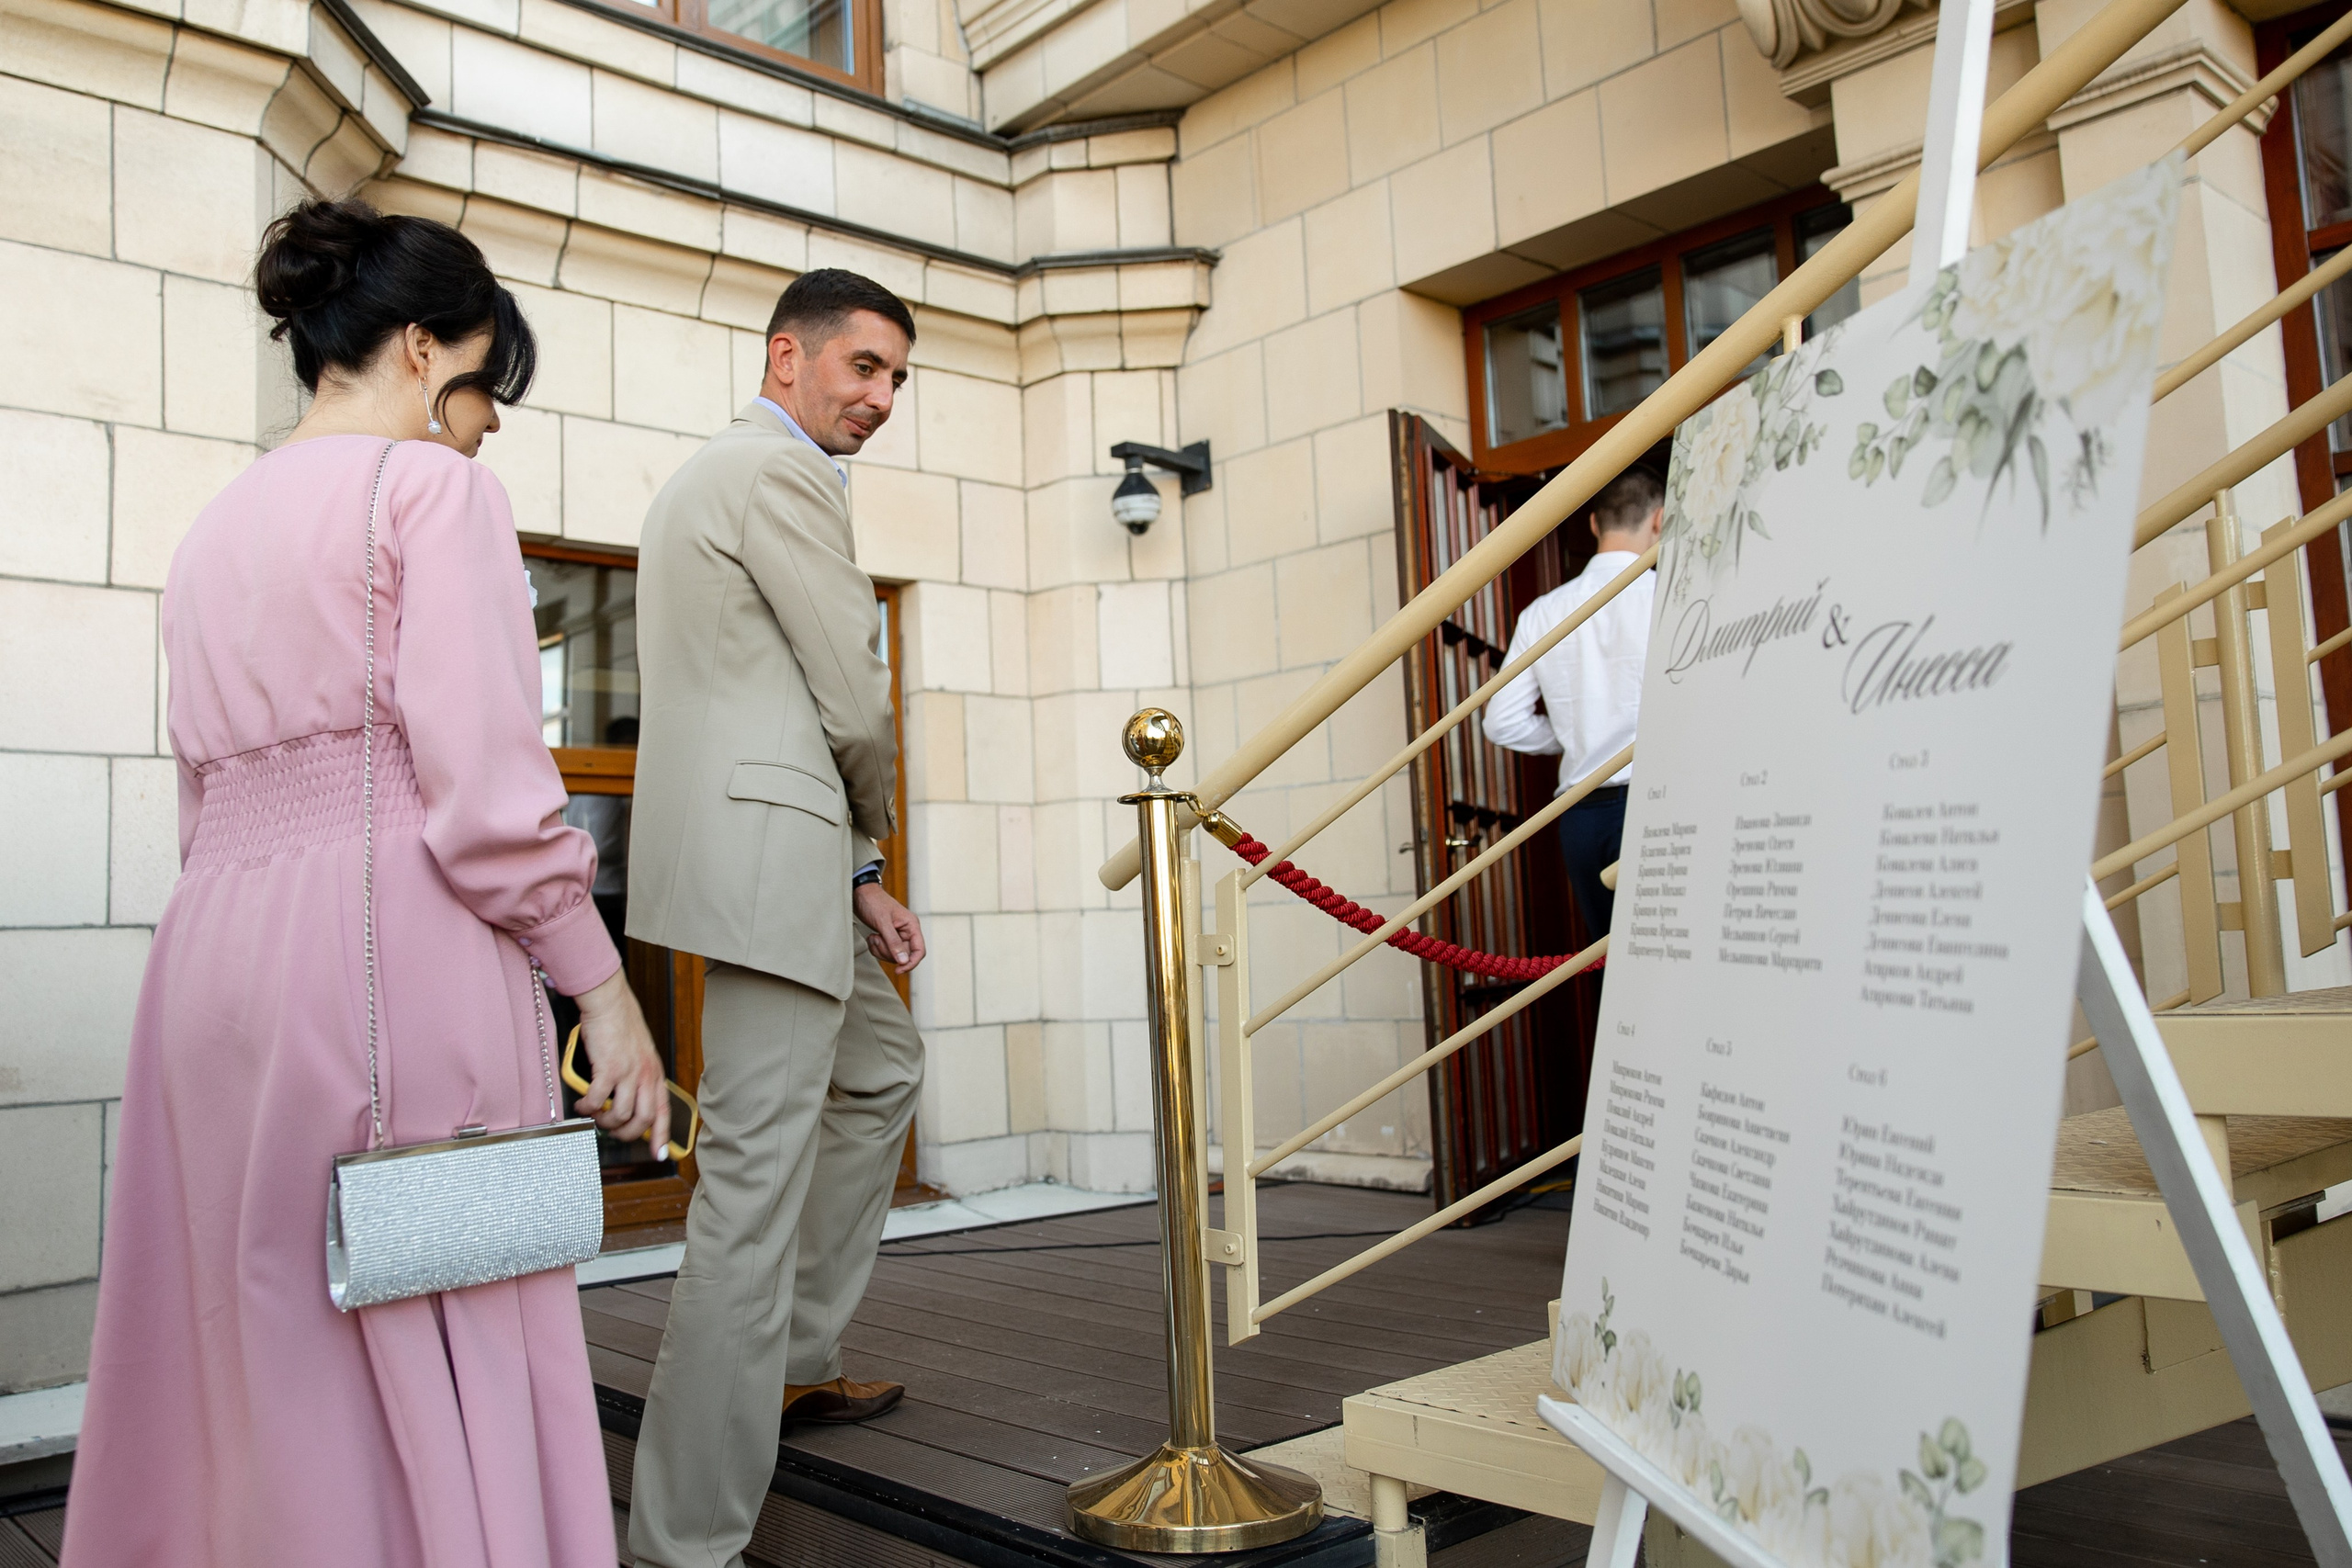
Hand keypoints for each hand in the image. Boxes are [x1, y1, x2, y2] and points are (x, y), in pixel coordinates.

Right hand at [573, 969, 669, 1149]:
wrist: (609, 1002)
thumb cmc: (620, 1025)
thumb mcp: (638, 1054)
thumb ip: (636, 1076)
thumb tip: (625, 1099)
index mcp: (655, 1073)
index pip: (663, 1111)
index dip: (662, 1136)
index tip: (659, 1154)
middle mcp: (646, 1075)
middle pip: (644, 1120)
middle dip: (627, 1134)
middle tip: (612, 1131)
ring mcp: (629, 1072)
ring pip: (620, 1115)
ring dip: (605, 1122)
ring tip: (594, 1115)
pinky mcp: (609, 1068)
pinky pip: (598, 1100)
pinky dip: (588, 1107)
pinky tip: (582, 1103)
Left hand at [853, 882, 924, 972]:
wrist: (860, 894)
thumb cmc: (873, 902)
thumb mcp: (883, 923)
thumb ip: (893, 942)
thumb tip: (903, 961)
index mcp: (911, 926)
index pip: (919, 950)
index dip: (911, 963)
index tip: (899, 970)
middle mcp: (907, 931)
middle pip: (904, 955)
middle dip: (888, 952)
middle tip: (877, 940)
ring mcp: (897, 935)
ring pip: (894, 955)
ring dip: (881, 950)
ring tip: (874, 937)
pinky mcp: (888, 937)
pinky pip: (885, 951)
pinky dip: (876, 948)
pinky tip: (872, 937)